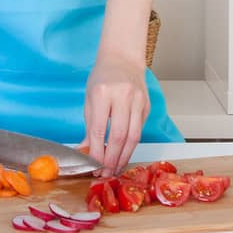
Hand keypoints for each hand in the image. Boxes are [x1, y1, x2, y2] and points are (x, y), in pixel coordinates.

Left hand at [79, 52, 148, 176]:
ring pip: (134, 136)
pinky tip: (124, 154)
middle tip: (106, 173)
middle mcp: (123, 96)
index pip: (101, 129)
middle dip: (112, 159)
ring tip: (115, 169)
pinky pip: (139, 129)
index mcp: (102, 93)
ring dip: (124, 156)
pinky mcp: (147, 105)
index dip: (98, 152)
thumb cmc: (102, 78)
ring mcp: (138, 100)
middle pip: (120, 135)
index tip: (93, 167)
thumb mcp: (89, 98)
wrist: (123, 58)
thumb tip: (86, 151)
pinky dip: (132, 145)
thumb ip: (89, 126)